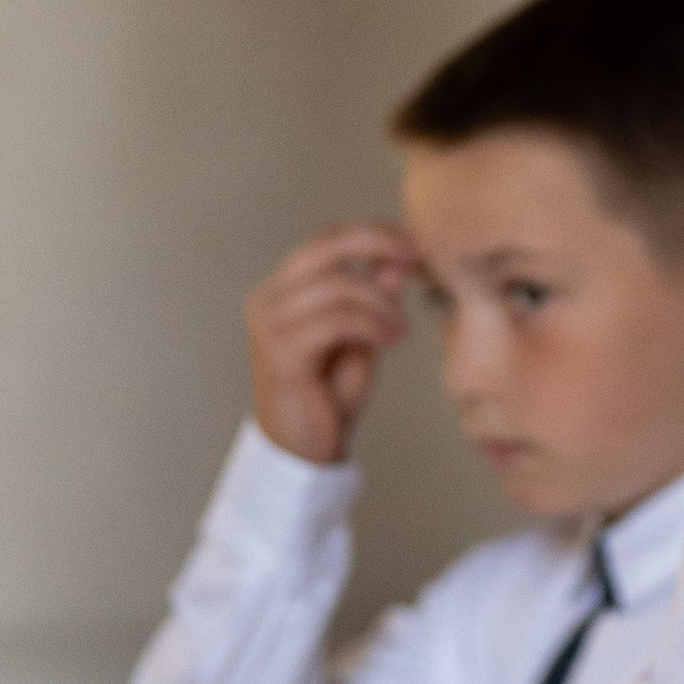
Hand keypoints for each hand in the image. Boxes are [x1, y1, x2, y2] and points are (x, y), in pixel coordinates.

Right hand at [246, 221, 419, 465]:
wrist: (305, 450)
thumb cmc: (328, 396)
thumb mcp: (360, 337)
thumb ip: (373, 298)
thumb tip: (396, 260)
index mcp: (281, 290)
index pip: (326, 239)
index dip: (372, 232)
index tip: (413, 241)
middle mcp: (267, 299)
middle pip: (326, 247)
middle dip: (379, 244)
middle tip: (417, 259)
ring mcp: (269, 324)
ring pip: (337, 285)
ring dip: (382, 304)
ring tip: (401, 329)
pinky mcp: (281, 352)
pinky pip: (338, 320)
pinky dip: (373, 326)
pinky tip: (390, 341)